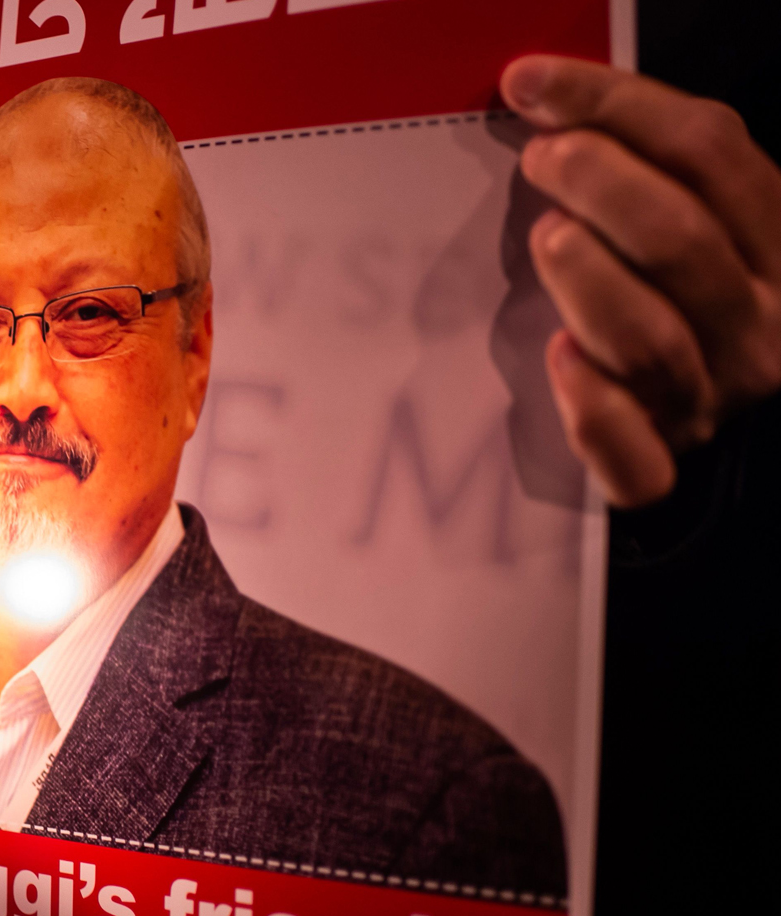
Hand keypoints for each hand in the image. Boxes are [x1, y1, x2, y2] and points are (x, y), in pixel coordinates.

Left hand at [501, 55, 780, 506]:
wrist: (742, 442)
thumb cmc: (688, 299)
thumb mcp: (700, 220)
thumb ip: (652, 164)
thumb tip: (542, 95)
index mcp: (775, 243)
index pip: (710, 150)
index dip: (616, 106)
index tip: (529, 84)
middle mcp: (759, 320)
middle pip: (680, 238)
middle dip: (600, 184)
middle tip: (543, 161)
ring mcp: (715, 395)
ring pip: (650, 336)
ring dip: (590, 280)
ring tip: (548, 238)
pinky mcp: (667, 461)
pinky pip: (635, 457)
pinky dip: (595, 412)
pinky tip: (559, 360)